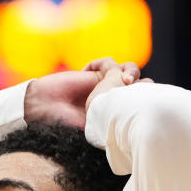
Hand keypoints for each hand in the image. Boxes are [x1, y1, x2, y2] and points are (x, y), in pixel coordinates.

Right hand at [23, 58, 151, 128]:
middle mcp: (114, 100)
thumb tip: (135, 126)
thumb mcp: (93, 128)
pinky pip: (108, 62)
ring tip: (124, 80)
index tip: (144, 102)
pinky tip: (90, 72)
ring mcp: (105, 85)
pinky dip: (102, 64)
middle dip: (142, 85)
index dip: (146, 99)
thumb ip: (111, 123)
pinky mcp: (94, 73)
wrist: (44, 109)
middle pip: (141, 85)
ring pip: (128, 70)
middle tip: (134, 89)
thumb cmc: (65, 125)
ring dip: (130, 71)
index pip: (141, 103)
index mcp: (117, 115)